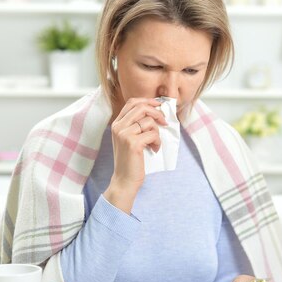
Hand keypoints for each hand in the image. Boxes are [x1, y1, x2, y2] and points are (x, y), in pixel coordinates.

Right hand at [103, 98, 166, 213]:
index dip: (148, 101)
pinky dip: (157, 142)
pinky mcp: (133, 143)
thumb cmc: (131, 160)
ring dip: (157, 132)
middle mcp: (118, 126)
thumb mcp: (130, 139)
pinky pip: (153, 134)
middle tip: (164, 122)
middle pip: (141, 107)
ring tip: (154, 143)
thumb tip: (157, 111)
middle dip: (157, 113)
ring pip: (149, 121)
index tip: (159, 105)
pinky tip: (154, 149)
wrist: (124, 180)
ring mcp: (124, 134)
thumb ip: (137, 125)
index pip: (132, 102)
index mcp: (117, 124)